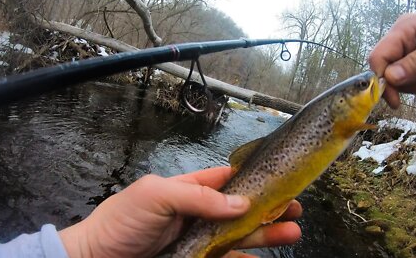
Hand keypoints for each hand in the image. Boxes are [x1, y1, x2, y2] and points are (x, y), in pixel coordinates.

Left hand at [59, 166, 302, 257]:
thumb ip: (197, 195)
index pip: (226, 179)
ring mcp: (198, 238)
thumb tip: (238, 203)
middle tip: (295, 209)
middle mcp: (197, 213)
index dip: (251, 178)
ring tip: (291, 233)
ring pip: (239, 234)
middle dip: (267, 207)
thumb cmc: (121, 220)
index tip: (277, 178)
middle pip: (240, 208)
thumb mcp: (156, 195)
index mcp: (188, 189)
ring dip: (265, 233)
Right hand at [369, 13, 415, 108]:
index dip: (380, 77)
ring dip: (415, 83)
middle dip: (403, 81)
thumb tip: (390, 78)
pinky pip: (405, 83)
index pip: (378, 56)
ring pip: (394, 80)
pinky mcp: (411, 65)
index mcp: (403, 29)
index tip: (393, 98)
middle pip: (384, 70)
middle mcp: (399, 40)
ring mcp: (405, 54)